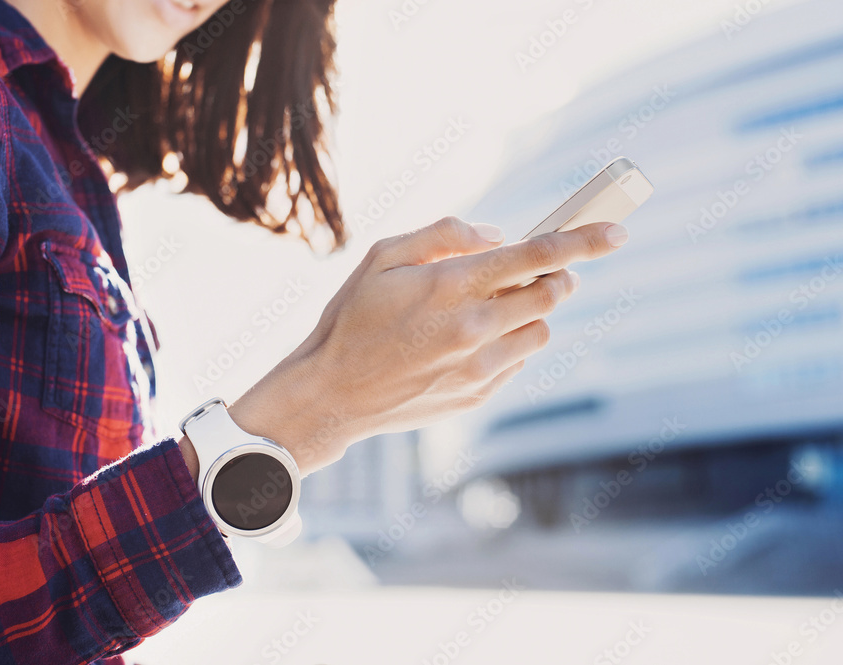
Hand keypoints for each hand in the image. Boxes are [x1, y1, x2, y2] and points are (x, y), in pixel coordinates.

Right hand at [226, 216, 627, 474]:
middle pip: (552, 292)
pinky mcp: (477, 395)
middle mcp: (474, 326)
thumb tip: (497, 235)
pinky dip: (507, 344)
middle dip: (558, 274)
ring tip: (487, 311)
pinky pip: (517, 361)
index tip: (617, 232)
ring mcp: (478, 366)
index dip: (585, 240)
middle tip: (538, 270)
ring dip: (529, 312)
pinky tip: (464, 345)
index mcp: (452, 284)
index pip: (538, 255)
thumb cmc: (351, 317)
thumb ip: (444, 233)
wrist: (331, 394)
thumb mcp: (381, 256)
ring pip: (540, 329)